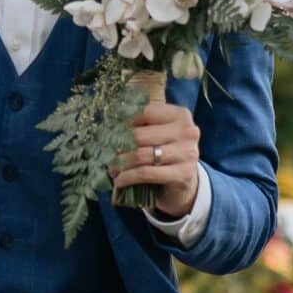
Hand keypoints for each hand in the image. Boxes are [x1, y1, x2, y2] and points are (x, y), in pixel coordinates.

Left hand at [111, 96, 201, 217]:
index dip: (122, 121)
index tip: (107, 131)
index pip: (144, 112)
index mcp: (180, 115)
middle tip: (105, 155)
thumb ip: (139, 125)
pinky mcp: (183, 174)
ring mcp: (187, 153)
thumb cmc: (164, 152)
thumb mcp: (156, 133)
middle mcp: (187, 131)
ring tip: (111, 169)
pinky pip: (145, 173)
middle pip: (139, 135)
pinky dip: (128, 177)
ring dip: (120, 164)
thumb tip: (107, 125)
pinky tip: (119, 181)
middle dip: (117, 146)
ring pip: (141, 155)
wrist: (184, 181)